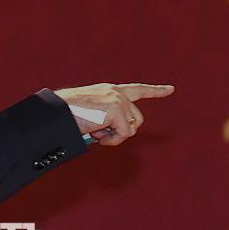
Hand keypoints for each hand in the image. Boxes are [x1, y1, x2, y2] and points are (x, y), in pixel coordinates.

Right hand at [54, 83, 174, 145]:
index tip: (171, 89)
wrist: (57, 112)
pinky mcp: (117, 110)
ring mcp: (118, 100)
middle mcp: (117, 92)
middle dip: (122, 131)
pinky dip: (112, 140)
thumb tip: (119, 132)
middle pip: (137, 119)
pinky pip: (124, 134)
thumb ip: (108, 116)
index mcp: (110, 91)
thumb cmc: (68, 115)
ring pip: (132, 128)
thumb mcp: (92, 112)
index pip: (137, 89)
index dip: (155, 91)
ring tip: (97, 133)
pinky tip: (97, 135)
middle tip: (100, 134)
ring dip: (116, 136)